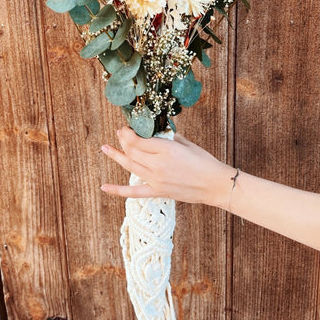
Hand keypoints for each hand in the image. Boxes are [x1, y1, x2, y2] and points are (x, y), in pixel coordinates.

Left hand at [101, 127, 234, 208]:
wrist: (214, 184)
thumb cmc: (204, 162)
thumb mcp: (186, 143)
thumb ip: (168, 138)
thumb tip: (156, 133)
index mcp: (166, 149)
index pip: (138, 140)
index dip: (128, 133)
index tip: (125, 128)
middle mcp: (158, 164)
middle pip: (132, 151)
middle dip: (123, 141)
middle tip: (119, 134)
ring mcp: (156, 179)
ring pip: (130, 166)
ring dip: (116, 156)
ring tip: (105, 148)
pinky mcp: (158, 191)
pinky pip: (134, 191)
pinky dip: (118, 190)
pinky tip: (105, 187)